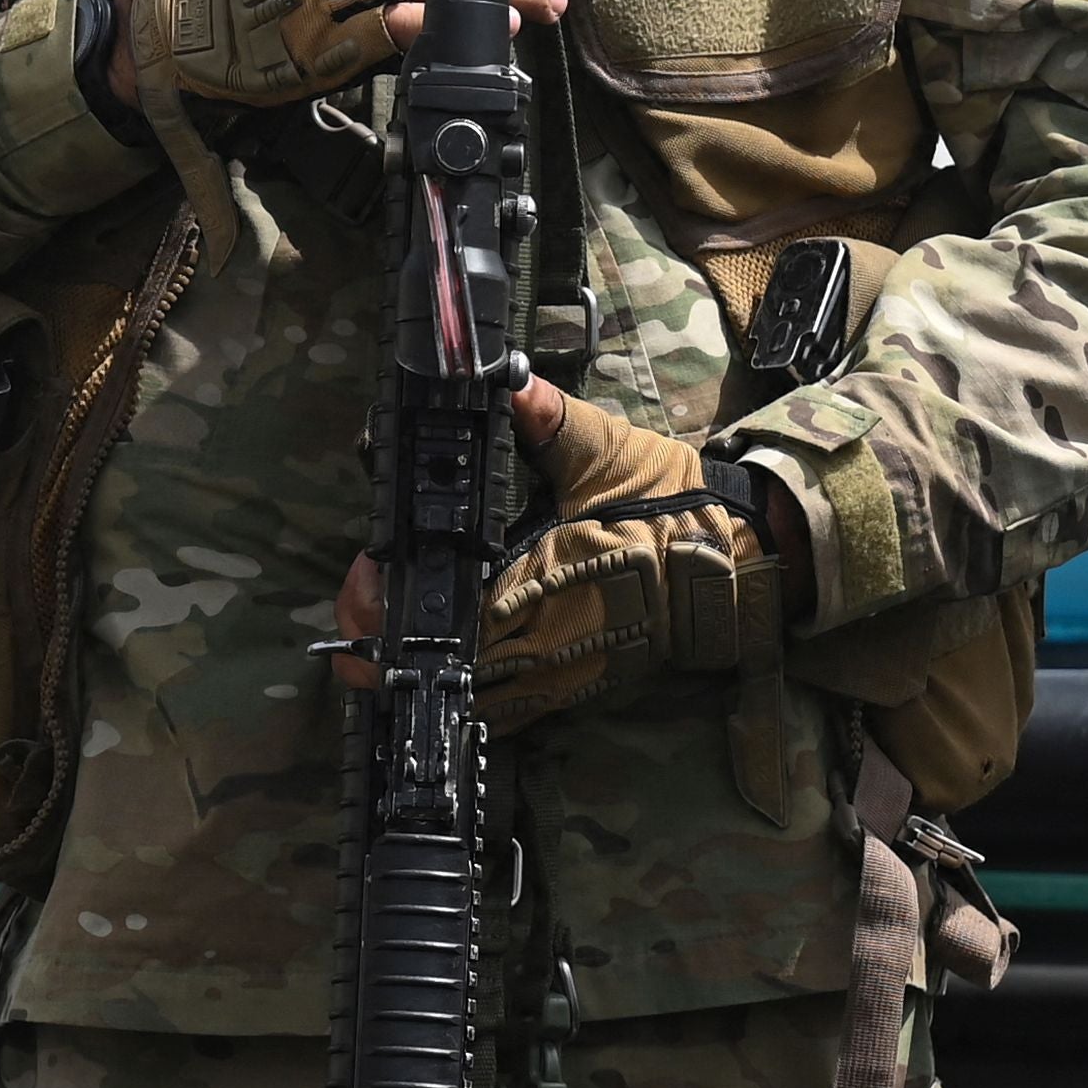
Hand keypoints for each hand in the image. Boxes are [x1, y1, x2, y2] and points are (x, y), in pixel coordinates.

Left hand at [329, 382, 799, 711]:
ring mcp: (560, 673)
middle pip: (446, 665)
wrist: (738, 565)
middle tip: (349, 623)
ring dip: (420, 674)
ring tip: (374, 648)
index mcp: (550, 583)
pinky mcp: (572, 686)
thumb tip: (507, 382)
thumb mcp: (607, 451)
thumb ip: (545, 419)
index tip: (363, 584)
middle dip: (388, 647)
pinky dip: (463, 688)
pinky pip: (503, 705)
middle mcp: (548, 641)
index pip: (455, 612)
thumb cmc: (674, 509)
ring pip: (470, 695)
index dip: (396, 607)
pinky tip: (433, 666)